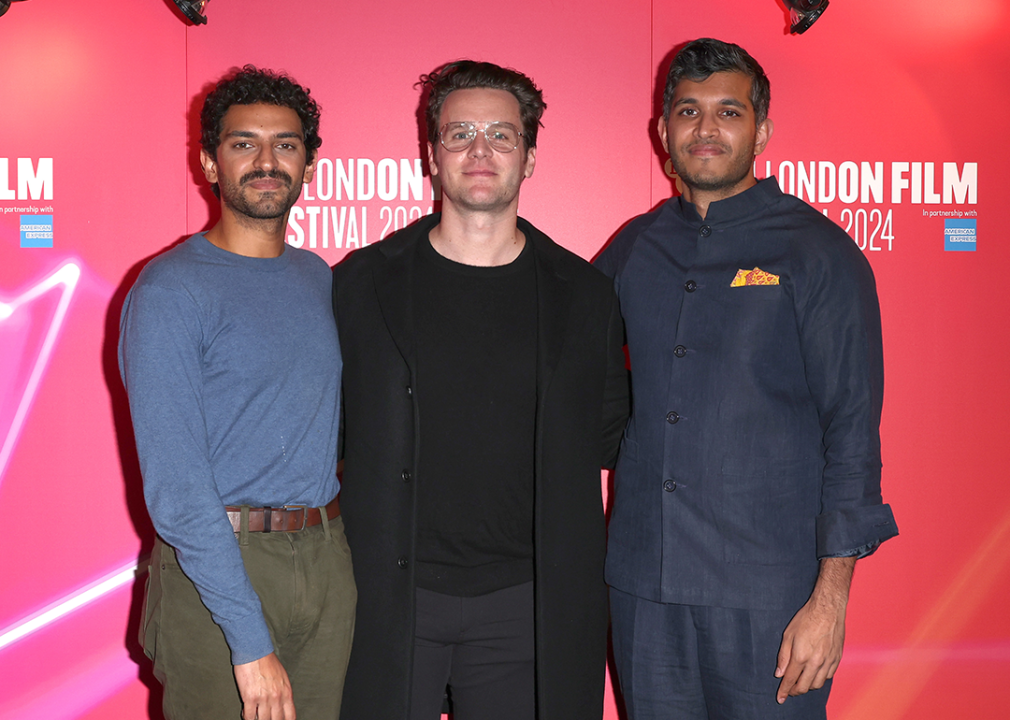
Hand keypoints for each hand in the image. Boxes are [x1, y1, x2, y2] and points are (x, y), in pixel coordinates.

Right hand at [233, 652, 295, 719]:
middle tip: (266, 719)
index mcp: (287, 692)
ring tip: (256, 717)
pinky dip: (247, 718)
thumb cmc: (268, 661)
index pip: (290, 716)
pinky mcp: (250, 698)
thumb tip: (282, 705)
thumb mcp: (283, 677)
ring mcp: (264, 699)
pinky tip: (247, 714)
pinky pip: (249, 716)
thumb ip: (283, 692)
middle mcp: (277, 697)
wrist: (255, 651)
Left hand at [774, 557, 854, 703]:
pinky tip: (814, 674)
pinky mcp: (837, 659)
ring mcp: (828, 661)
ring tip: (800, 683)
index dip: (784, 691)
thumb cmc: (806, 619)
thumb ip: (783, 656)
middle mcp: (816, 662)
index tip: (780, 698)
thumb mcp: (788, 634)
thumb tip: (779, 673)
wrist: (828, 609)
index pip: (790, 680)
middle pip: (804, 686)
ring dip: (807, 686)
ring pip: (817, 684)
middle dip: (795, 691)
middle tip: (789, 691)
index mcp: (801, 656)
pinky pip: (828, 676)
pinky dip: (819, 679)